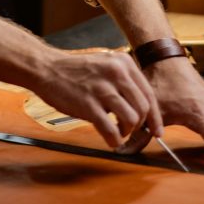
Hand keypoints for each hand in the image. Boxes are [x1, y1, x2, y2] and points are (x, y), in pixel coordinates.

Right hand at [32, 48, 163, 149]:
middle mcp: (116, 73)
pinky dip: (114, 141)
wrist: (47, 68)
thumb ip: (124, 82)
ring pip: (131, 120)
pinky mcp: (89, 105)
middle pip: (143, 109)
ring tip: (116, 131)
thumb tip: (142, 109)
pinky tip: (110, 140)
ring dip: (126, 132)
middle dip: (139, 125)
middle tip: (128, 130)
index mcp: (123, 63)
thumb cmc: (75, 70)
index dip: (155, 117)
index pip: (149, 94)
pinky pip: (111, 131)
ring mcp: (102, 89)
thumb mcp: (105, 65)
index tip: (156, 131)